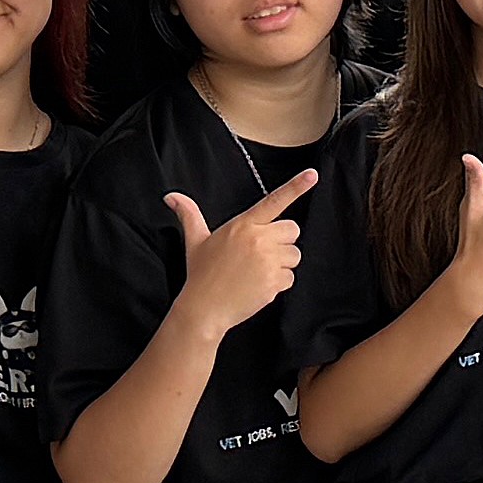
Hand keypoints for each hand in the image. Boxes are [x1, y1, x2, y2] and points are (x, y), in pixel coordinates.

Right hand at [165, 164, 319, 332]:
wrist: (204, 308)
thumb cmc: (201, 273)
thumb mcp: (194, 240)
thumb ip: (189, 214)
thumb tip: (170, 196)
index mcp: (243, 225)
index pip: (273, 201)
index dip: (295, 187)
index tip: (312, 175)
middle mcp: (258, 239)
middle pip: (292, 230)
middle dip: (282, 241)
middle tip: (260, 254)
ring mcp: (268, 260)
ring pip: (294, 255)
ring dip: (282, 263)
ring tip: (257, 271)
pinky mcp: (274, 281)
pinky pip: (290, 277)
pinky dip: (278, 283)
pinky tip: (258, 286)